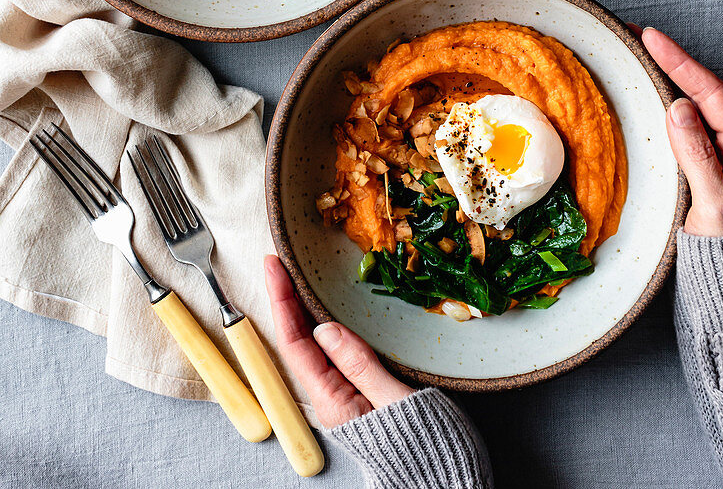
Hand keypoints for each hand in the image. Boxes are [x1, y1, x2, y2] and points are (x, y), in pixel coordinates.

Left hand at [264, 254, 413, 427]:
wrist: (443, 480)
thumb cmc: (426, 444)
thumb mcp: (395, 402)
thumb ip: (361, 366)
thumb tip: (325, 329)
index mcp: (333, 401)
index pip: (296, 344)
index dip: (282, 301)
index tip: (274, 267)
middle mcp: (332, 398)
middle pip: (299, 341)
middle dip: (286, 299)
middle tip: (279, 261)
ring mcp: (345, 395)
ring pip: (315, 345)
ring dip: (303, 309)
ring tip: (294, 275)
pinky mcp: (361, 392)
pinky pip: (335, 352)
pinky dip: (325, 323)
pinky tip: (327, 308)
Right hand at [642, 27, 722, 236]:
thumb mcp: (715, 205)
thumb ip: (699, 156)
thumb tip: (678, 107)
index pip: (709, 93)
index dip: (679, 61)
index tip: (651, 37)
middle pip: (702, 91)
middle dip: (671, 61)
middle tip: (639, 35)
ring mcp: (721, 151)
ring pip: (693, 105)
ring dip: (667, 79)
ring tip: (641, 55)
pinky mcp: (707, 161)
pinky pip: (687, 124)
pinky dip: (666, 103)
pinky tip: (650, 94)